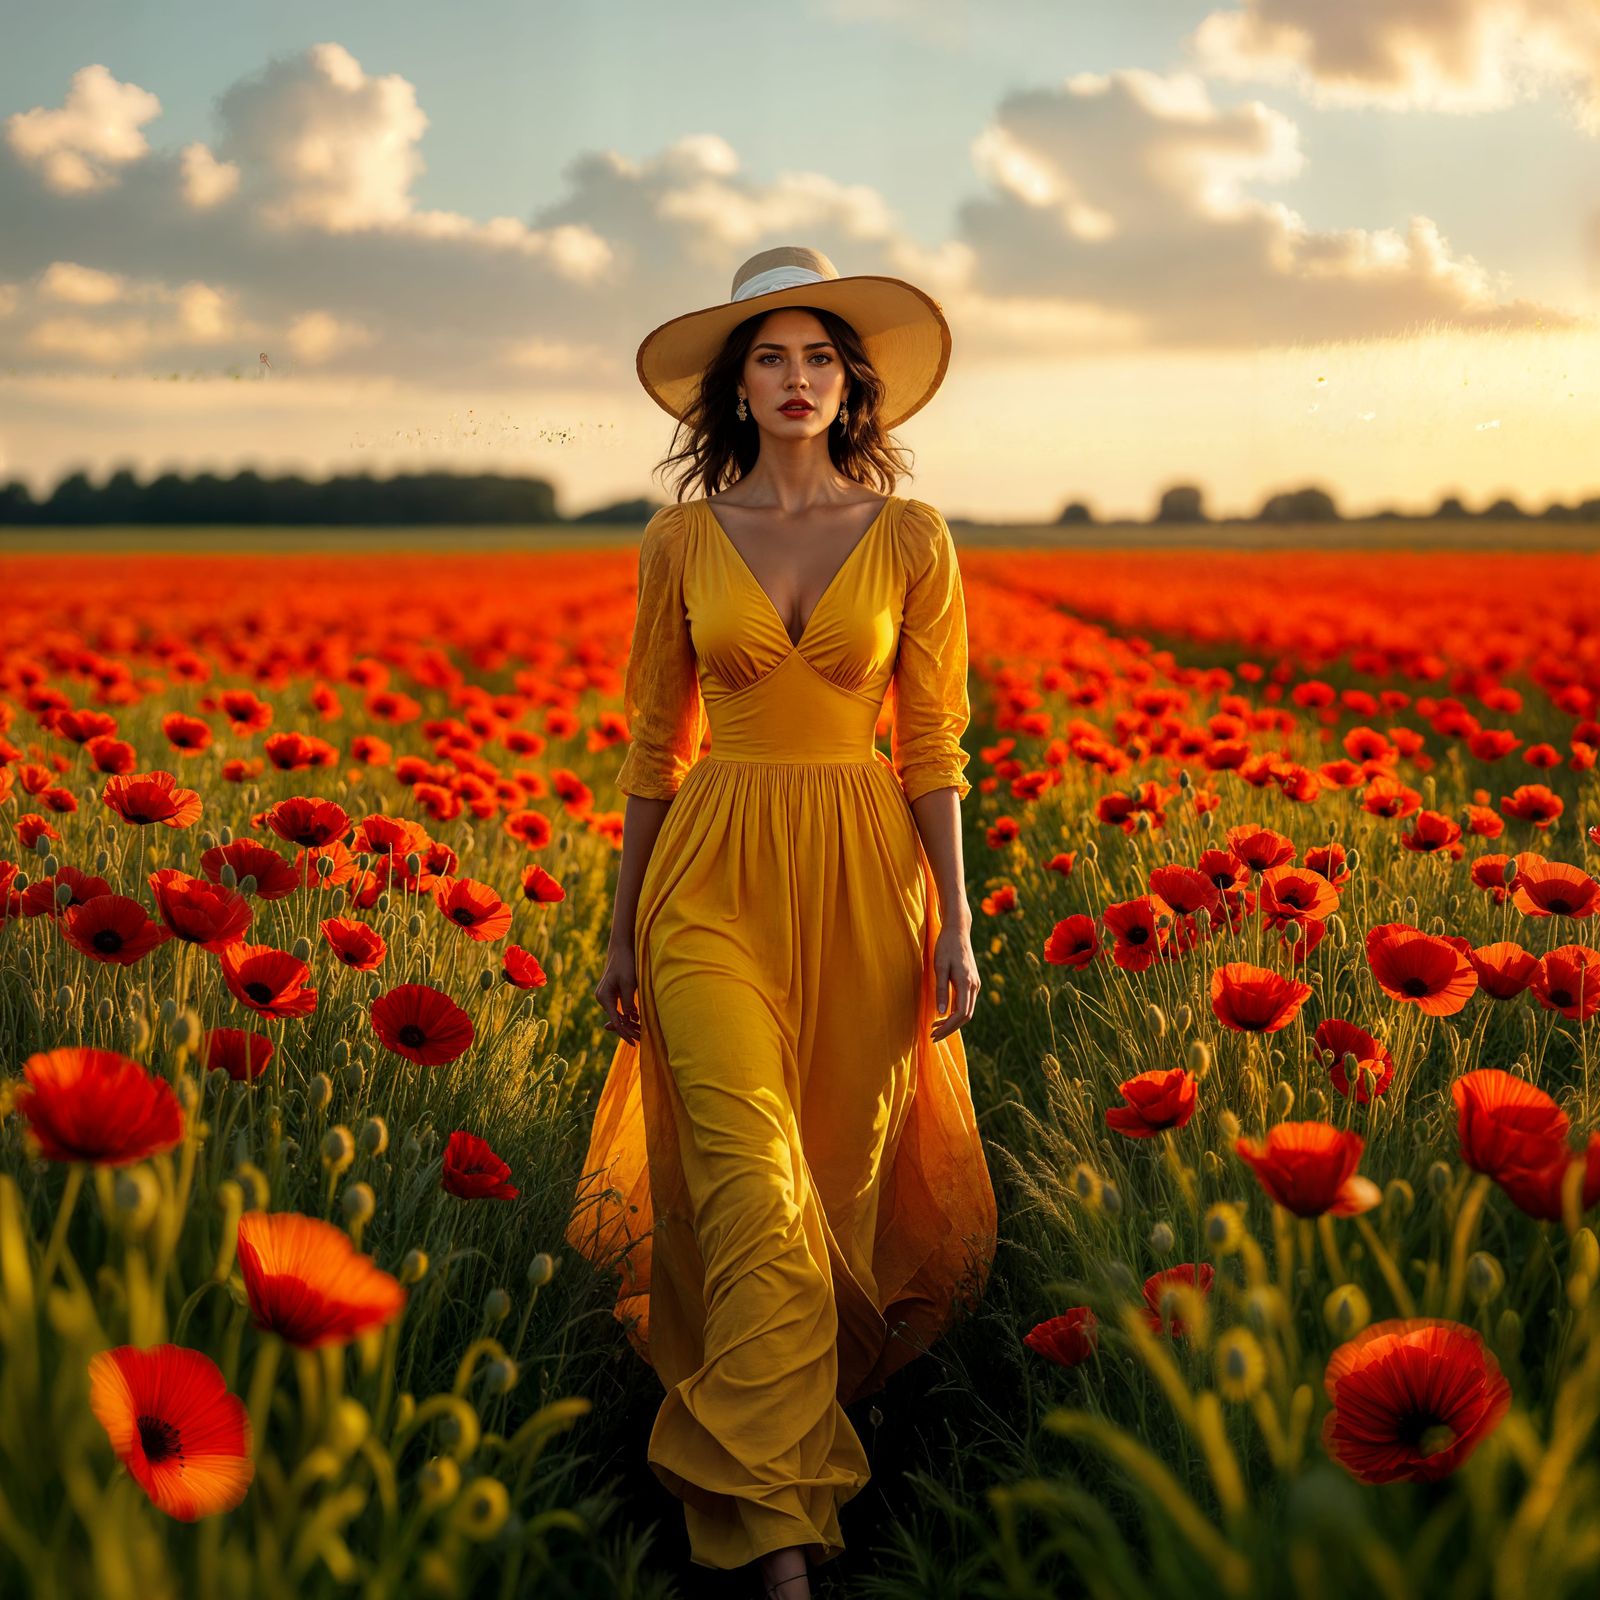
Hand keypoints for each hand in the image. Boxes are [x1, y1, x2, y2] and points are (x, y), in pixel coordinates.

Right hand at [594, 941, 640, 1044]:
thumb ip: (628, 1001)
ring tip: (642, 1032)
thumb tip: (629, 1019)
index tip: (635, 1042)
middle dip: (629, 1030)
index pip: (615, 1021)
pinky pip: (620, 1008)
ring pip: (618, 1015)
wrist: (622, 947)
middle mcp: (603, 998)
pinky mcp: (613, 992)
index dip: (625, 1033)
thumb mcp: (629, 983)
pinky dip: (628, 1014)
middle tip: (642, 1039)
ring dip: (629, 1023)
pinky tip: (638, 1019)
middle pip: (616, 1020)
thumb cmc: (626, 963)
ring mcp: (607, 995)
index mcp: (604, 997)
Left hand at [930, 920, 978, 1041]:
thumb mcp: (939, 967)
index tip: (933, 1034)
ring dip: (952, 1022)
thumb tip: (940, 1013)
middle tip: (932, 1036)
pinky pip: (967, 1003)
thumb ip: (941, 990)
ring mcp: (975, 984)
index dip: (948, 1027)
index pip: (961, 1014)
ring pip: (967, 1011)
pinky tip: (943, 1015)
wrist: (958, 931)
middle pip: (966, 1017)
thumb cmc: (946, 947)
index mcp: (966, 983)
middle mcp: (974, 986)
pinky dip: (956, 1013)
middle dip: (949, 1029)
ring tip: (935, 1027)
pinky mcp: (973, 982)